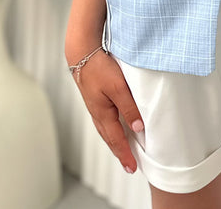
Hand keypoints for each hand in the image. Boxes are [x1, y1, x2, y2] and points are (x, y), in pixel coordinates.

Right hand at [68, 48, 143, 173]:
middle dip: (120, 153)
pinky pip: (104, 121)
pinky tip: (115, 127)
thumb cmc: (99, 68)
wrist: (82, 53)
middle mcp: (97, 114)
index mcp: (102, 114)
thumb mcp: (118, 87)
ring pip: (106, 131)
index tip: (133, 168)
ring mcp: (95, 107)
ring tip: (123, 151)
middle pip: (110, 139)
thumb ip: (129, 107)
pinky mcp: (95, 99)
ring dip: (115, 143)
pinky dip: (111, 130)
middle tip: (129, 166)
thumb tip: (138, 128)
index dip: (125, 154)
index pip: (117, 140)